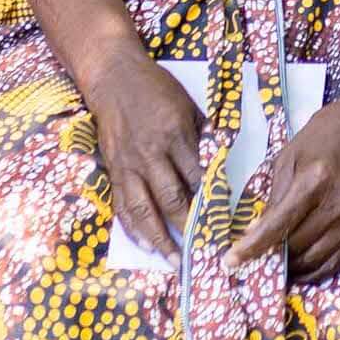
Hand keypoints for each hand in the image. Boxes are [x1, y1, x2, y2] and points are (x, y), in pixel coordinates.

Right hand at [75, 47, 205, 258]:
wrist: (113, 78)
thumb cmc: (157, 89)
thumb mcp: (190, 105)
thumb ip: (205, 137)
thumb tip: (223, 166)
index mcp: (175, 135)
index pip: (198, 178)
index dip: (212, 203)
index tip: (226, 225)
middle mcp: (151, 154)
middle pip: (172, 199)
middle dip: (190, 228)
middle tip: (205, 253)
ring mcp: (129, 165)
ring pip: (145, 210)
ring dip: (161, 240)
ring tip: (175, 262)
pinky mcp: (113, 170)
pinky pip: (123, 205)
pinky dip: (134, 229)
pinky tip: (146, 246)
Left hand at [227, 102, 339, 280]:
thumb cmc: (322, 136)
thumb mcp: (288, 158)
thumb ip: (274, 197)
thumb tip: (255, 232)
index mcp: (313, 180)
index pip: (278, 224)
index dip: (253, 247)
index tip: (231, 261)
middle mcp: (335, 204)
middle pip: (295, 246)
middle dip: (270, 257)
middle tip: (251, 260)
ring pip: (313, 260)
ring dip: (290, 268)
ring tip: (272, 264)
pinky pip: (334, 262)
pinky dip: (312, 270)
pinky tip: (297, 266)